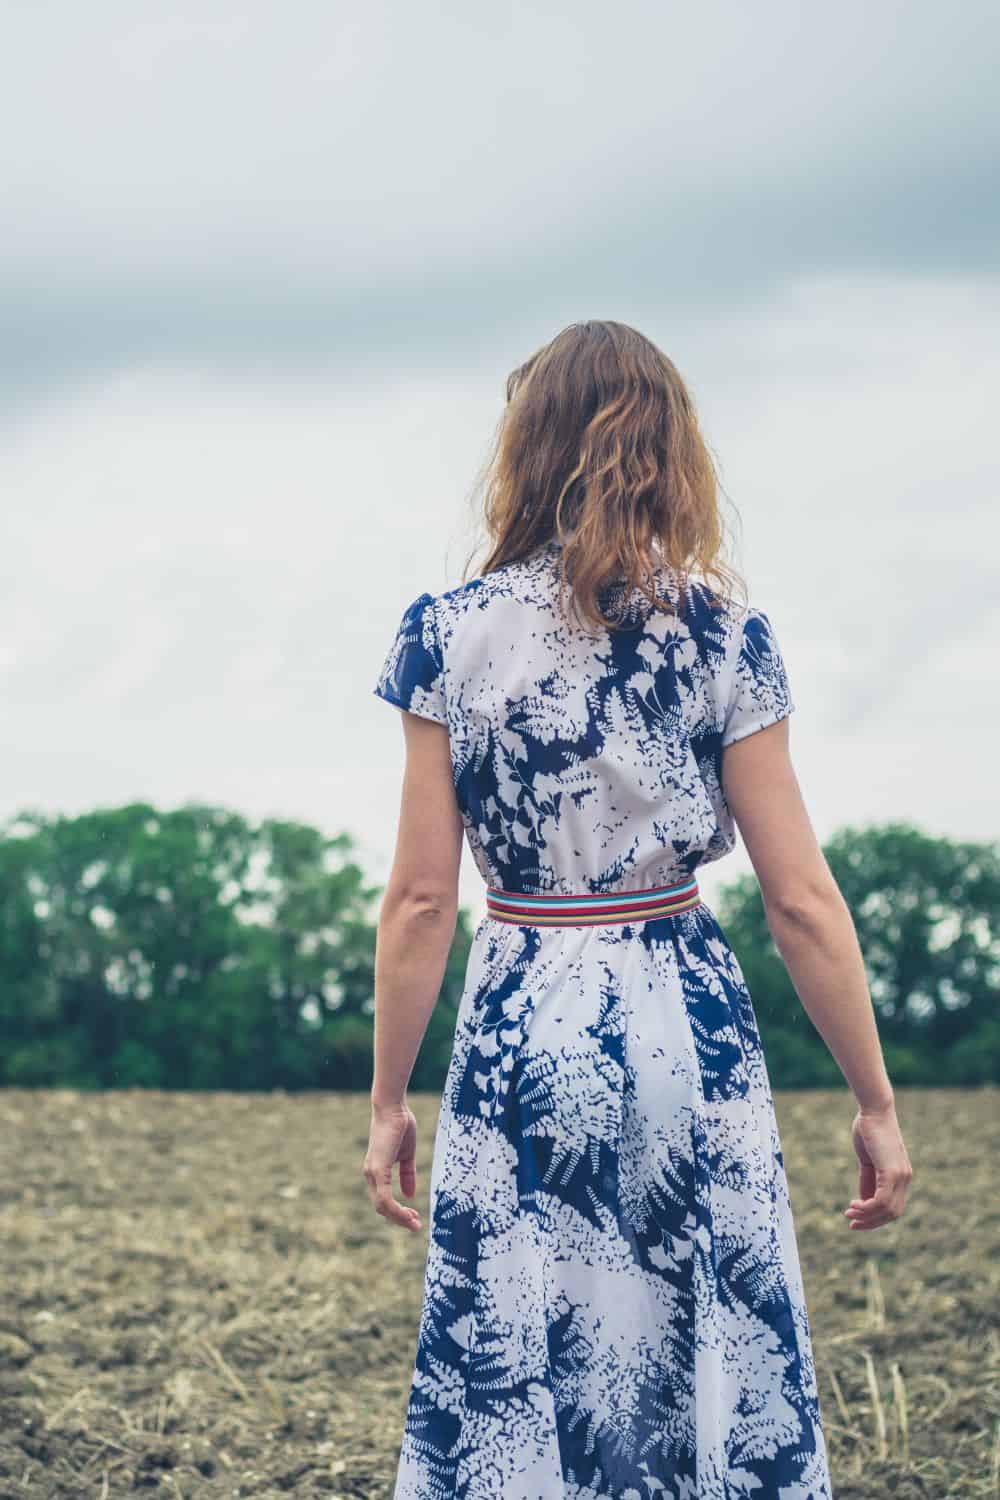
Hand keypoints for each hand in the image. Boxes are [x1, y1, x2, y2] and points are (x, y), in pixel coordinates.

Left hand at [362, 1102, 421, 1232]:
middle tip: (415, 1225)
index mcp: (376, 1171)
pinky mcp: (378, 1169)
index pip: (383, 1199)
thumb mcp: (406, 1155)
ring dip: (398, 1218)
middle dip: (399, 1219)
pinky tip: (408, 1214)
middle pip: (381, 1207)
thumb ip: (407, 1174)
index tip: (414, 1217)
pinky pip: (385, 1197)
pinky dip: (396, 1209)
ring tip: (414, 1223)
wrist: (393, 1107)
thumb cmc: (400, 1126)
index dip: (397, 1211)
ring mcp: (372, 1173)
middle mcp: (370, 1175)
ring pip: (382, 1206)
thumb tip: (410, 1195)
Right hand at [844, 1101, 912, 1230]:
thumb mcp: (868, 1160)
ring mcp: (901, 1176)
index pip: (893, 1206)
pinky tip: (854, 1204)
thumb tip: (864, 1201)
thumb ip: (868, 1180)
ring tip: (849, 1214)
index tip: (856, 1218)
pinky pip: (882, 1200)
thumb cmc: (869, 1129)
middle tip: (851, 1223)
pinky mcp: (892, 1172)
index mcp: (901, 1175)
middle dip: (871, 1222)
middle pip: (892, 1213)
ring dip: (867, 1217)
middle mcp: (905, 1178)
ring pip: (888, 1210)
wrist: (874, 1110)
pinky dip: (867, 1208)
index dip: (876, 1217)